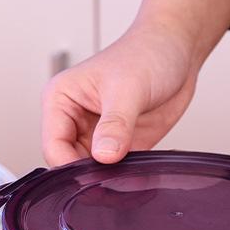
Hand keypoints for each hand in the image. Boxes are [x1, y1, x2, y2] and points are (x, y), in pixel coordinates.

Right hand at [41, 30, 196, 166]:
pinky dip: (123, 178)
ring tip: (126, 173)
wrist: (177, 50)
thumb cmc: (146, 53)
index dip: (69, 164)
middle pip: (68, 163)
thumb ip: (115, 125)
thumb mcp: (128, 88)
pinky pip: (113, 172)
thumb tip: (104, 156)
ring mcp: (95, 135)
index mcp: (61, 100)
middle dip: (88, 174)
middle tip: (112, 177)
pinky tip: (137, 174)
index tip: (94, 172)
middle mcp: (73, 120)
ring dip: (106, 178)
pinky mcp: (117, 147)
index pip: (52, 146)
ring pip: (89, 172)